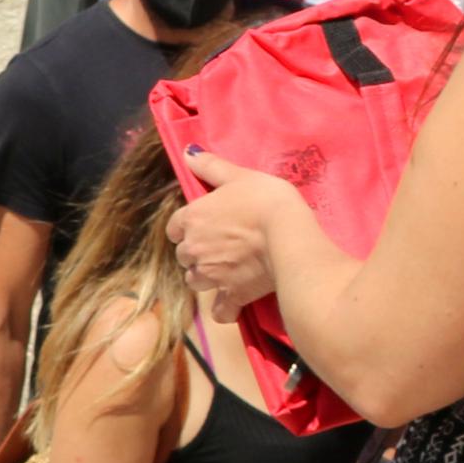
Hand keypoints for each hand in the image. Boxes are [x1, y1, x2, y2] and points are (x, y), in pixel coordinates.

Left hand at [168, 150, 306, 317]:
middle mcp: (194, 249)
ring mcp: (211, 275)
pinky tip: (233, 302)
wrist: (290, 237)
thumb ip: (211, 166)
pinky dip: (225, 308)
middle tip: (222, 245)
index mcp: (192, 219)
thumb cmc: (266, 200)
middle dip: (197, 252)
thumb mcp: (239, 176)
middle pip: (184, 256)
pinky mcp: (232, 295)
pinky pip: (220, 310)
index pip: (174, 228)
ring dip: (207, 277)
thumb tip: (188, 152)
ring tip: (228, 270)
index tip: (206, 224)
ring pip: (195, 281)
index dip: (188, 226)